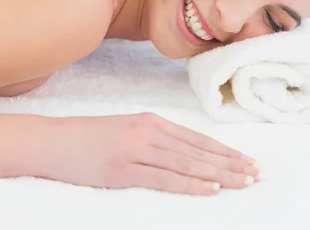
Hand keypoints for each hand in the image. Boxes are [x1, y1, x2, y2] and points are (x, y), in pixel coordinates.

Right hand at [33, 113, 258, 195]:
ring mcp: (137, 149)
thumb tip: (184, 153)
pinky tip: (210, 189)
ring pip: (188, 163)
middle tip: (256, 174)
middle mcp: (149, 131)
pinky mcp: (123, 169)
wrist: (53, 140)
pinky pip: (164, 178)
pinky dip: (190, 184)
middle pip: (198, 151)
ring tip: (244, 182)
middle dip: (230, 163)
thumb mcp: (126, 129)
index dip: (224, 151)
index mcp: (151, 121)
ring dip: (219, 174)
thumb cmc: (88, 137)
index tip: (247, 161)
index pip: (197, 139)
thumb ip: (154, 138)